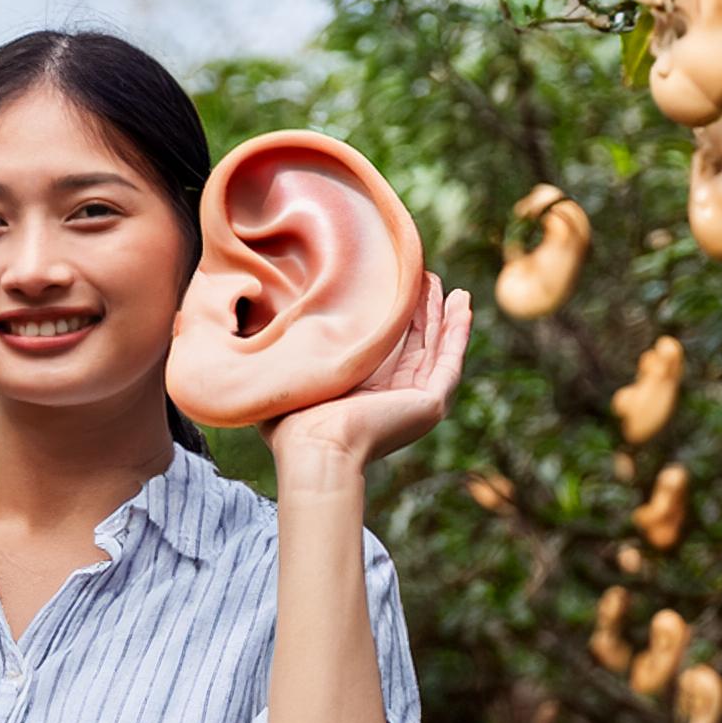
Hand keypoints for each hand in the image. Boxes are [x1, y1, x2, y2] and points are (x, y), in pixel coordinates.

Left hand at [259, 274, 471, 476]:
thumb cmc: (292, 424)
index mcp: (362, 393)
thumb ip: (288, 356)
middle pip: (415, 344)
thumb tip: (259, 323)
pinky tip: (462, 304)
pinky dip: (458, 333)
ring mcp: (414, 401)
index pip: (385, 347)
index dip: (391, 317)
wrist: (314, 446)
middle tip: (423, 275)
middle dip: (421, 311)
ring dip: (443, 316)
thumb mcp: (292, 379)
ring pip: (435, 349)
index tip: (390, 283)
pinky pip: (450, 361)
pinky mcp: (431, 403)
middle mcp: (392, 397)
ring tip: (446, 284)